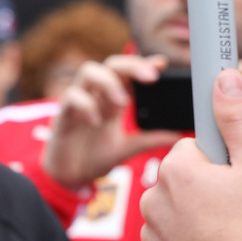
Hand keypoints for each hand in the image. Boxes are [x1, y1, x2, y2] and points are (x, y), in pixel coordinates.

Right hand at [41, 54, 181, 189]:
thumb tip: (178, 136)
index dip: (143, 63)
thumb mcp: (126, 148)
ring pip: (89, 71)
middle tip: (151, 77)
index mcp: (113, 99)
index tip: (162, 64)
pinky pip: (71, 97)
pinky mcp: (63, 113)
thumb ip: (149, 140)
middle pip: (111, 64)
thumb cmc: (94, 157)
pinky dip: (85, 105)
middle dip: (131, 65)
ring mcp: (78, 102)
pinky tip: (96, 122)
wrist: (68, 177)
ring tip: (122, 102)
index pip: (128, 72)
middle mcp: (96, 95)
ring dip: (108, 82)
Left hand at [140, 69, 241, 240]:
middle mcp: (153, 198)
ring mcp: (152, 233)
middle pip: (189, 180)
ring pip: (184, 212)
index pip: (197, 147)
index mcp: (175, 168)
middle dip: (214, 190)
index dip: (225, 161)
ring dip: (206, 220)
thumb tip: (224, 77)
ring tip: (234, 238)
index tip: (239, 177)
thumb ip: (236, 119)